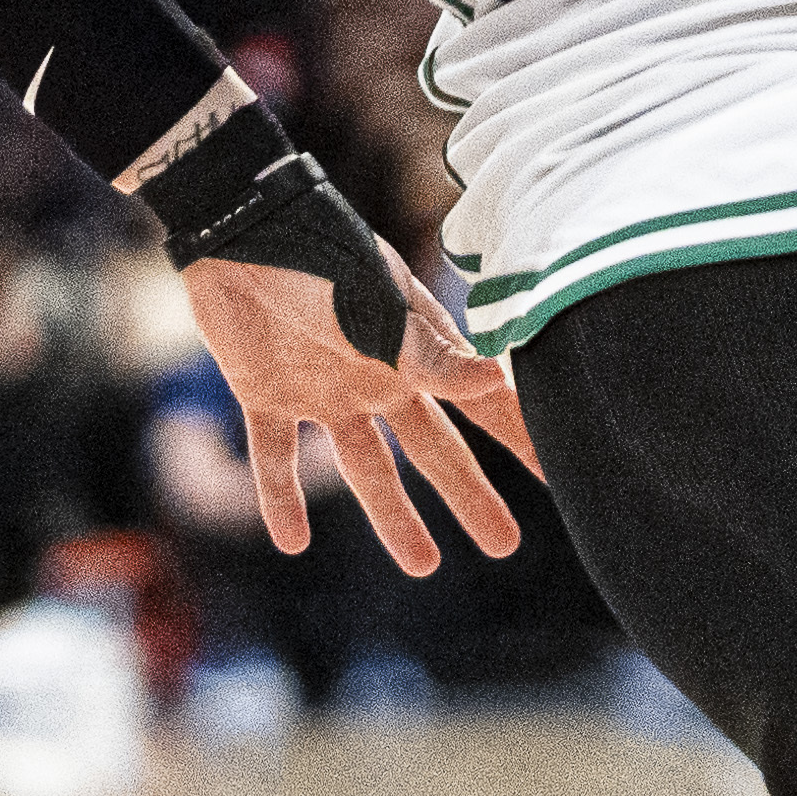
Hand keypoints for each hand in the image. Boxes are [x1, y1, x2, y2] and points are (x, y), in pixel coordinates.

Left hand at [178, 246, 542, 576]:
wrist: (234, 229)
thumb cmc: (317, 257)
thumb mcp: (377, 307)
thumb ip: (427, 354)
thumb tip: (496, 378)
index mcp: (412, 350)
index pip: (478, 403)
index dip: (518, 439)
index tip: (562, 477)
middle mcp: (376, 376)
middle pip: (433, 449)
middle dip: (469, 494)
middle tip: (505, 544)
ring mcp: (323, 389)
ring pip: (366, 466)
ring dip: (392, 516)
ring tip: (423, 566)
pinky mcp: (266, 395)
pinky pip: (276, 457)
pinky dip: (280, 497)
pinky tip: (292, 542)